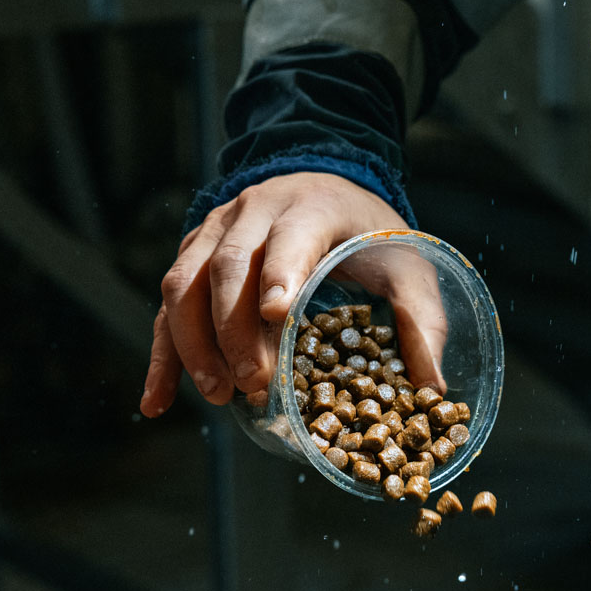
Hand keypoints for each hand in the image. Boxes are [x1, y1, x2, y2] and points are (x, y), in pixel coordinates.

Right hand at [139, 172, 443, 416]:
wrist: (327, 187)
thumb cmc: (371, 237)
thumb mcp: (409, 269)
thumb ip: (422, 322)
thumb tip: (433, 390)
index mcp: (311, 207)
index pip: (288, 238)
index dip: (280, 274)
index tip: (277, 316)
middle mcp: (252, 212)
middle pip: (228, 267)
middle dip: (235, 330)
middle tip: (254, 384)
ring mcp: (213, 231)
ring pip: (184, 284)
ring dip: (194, 344)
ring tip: (218, 396)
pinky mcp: (192, 257)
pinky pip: (166, 308)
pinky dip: (161, 357)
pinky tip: (157, 402)